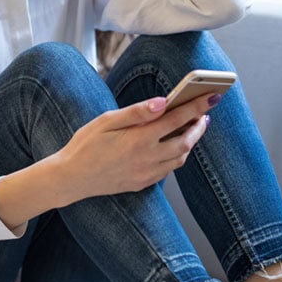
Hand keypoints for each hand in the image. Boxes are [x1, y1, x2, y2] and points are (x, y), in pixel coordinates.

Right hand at [54, 93, 214, 200]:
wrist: (70, 178)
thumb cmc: (85, 145)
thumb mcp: (106, 121)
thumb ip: (136, 112)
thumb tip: (162, 102)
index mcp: (138, 139)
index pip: (177, 119)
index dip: (197, 107)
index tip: (211, 97)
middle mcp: (146, 159)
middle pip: (185, 142)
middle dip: (199, 126)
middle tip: (203, 114)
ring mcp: (145, 174)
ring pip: (180, 159)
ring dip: (189, 143)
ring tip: (190, 128)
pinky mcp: (141, 184)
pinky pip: (168, 170)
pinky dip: (176, 156)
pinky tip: (171, 147)